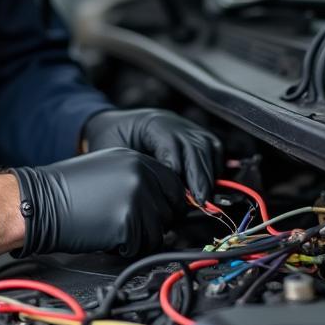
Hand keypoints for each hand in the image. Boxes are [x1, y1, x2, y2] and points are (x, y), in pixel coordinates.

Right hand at [11, 147, 186, 257]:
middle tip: (126, 224)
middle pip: (170, 211)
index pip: (174, 186)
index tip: (155, 214)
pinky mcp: (128, 223)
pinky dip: (125, 249)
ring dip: (138, 238)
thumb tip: (162, 203)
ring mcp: (136, 198)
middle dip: (153, 223)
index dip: (165, 205)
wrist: (38, 202)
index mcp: (136, 159)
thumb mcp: (107, 169)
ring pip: (158, 232)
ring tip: (111, 228)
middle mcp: (141, 175)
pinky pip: (141, 247)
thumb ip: (138, 180)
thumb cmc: (65, 190)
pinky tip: (104, 237)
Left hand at [82, 108, 219, 203]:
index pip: (173, 148)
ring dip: (210, 173)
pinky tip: (209, 183)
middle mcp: (172, 121)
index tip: (184, 196)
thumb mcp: (113, 153)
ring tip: (206, 197)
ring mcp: (184, 125)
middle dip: (201, 177)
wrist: (112, 123)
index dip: (180, 173)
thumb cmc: (110, 138)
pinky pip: (212, 147)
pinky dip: (214, 165)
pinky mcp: (192, 132)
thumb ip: (135, 170)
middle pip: (196, 147)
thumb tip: (154, 195)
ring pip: (208, 146)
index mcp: (152, 124)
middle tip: (202, 202)